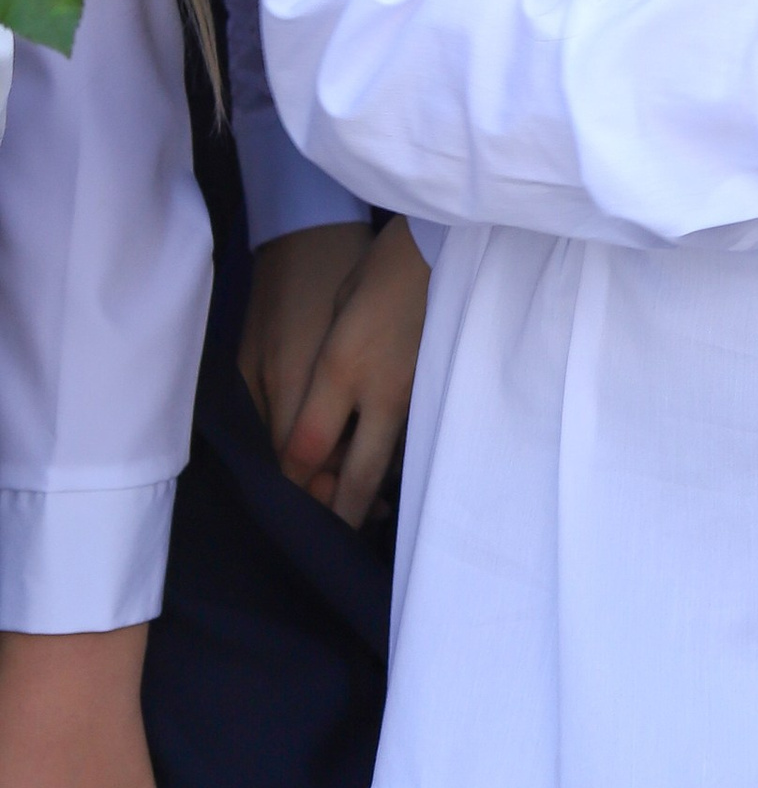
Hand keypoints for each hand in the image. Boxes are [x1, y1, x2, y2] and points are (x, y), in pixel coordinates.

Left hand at [242, 218, 430, 527]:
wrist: (442, 246)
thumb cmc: (376, 273)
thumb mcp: (334, 319)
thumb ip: (323, 378)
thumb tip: (318, 426)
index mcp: (341, 369)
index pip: (308, 448)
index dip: (293, 482)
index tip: (285, 496)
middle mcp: (379, 394)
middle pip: (356, 478)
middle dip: (337, 515)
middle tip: (326, 542)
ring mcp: (416, 399)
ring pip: (389, 466)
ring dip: (370, 491)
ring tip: (355, 516)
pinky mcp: (440, 396)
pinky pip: (411, 441)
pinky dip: (397, 459)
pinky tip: (388, 470)